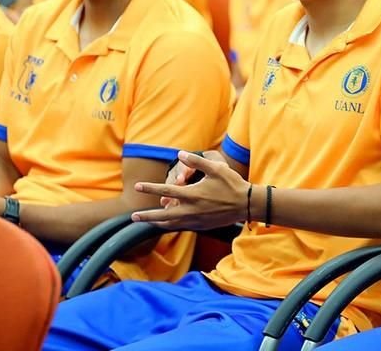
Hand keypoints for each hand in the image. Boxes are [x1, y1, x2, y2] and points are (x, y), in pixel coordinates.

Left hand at [133, 151, 248, 229]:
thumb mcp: (216, 168)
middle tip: (134, 216)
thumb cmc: (232, 184)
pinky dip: (172, 225)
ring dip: (158, 222)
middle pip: (163, 215)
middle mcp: (191, 210)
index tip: (138, 186)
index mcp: (193, 194)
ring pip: (171, 224)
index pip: (166, 191)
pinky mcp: (201, 226)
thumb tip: (181, 155)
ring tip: (148, 221)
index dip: (150, 188)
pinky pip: (182, 226)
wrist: (247, 204)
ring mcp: (196, 220)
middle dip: (147, 216)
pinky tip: (168, 222)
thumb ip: (197, 161)